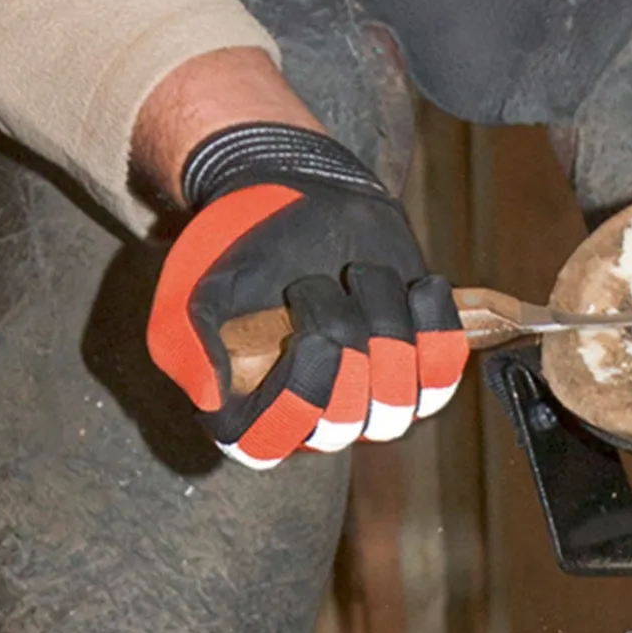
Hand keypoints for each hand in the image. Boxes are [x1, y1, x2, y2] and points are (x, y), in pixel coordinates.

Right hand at [147, 123, 467, 468]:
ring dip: (387, 326)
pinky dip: (438, 327)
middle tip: (317, 284)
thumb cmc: (235, 243)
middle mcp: (316, 415)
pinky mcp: (419, 366)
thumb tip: (211, 397)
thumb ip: (188, 344)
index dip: (300, 401)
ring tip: (363, 273)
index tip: (312, 339)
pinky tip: (422, 286)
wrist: (292, 191)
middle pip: (348, 422)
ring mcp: (372, 395)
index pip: (272, 441)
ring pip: (400, 400)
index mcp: (252, 407)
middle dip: (343, 342)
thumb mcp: (190, 288)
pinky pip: (443, 372)